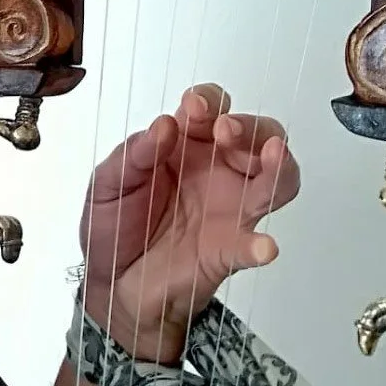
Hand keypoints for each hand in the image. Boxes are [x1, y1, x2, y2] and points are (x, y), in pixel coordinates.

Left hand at [78, 83, 299, 362]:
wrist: (111, 285)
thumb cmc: (114, 226)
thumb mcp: (108, 182)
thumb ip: (134, 154)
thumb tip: (164, 125)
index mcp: (183, 146)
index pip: (211, 109)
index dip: (209, 100)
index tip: (194, 107)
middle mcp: (215, 171)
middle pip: (256, 136)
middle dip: (247, 126)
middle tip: (225, 130)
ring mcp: (228, 210)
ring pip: (275, 181)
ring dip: (278, 165)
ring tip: (271, 156)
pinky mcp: (228, 250)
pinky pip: (251, 246)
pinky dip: (259, 245)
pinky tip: (263, 246)